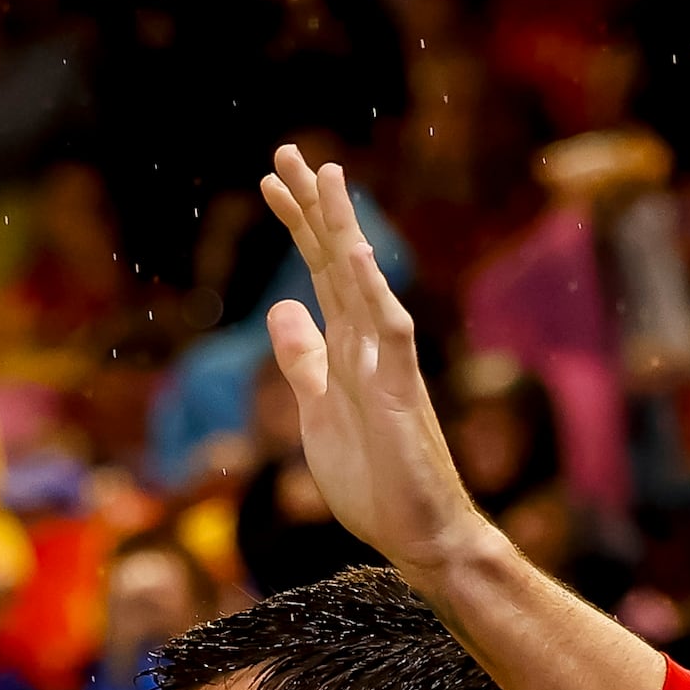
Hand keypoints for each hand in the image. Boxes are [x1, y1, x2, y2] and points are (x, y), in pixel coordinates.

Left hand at [258, 147, 496, 569]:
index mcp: (347, 349)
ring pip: (362, 283)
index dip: (296, 228)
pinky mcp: (402, 392)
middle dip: (311, 209)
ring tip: (325, 177)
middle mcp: (368, 343)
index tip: (270, 184)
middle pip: (336, 262)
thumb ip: (302, 360)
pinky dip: (375, 294)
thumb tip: (280, 310)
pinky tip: (360, 255)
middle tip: (287, 153)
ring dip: (343, 230)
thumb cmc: (375, 480)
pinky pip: (390, 334)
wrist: (419, 536)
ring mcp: (387, 363)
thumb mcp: (316, 411)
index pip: (319, 273)